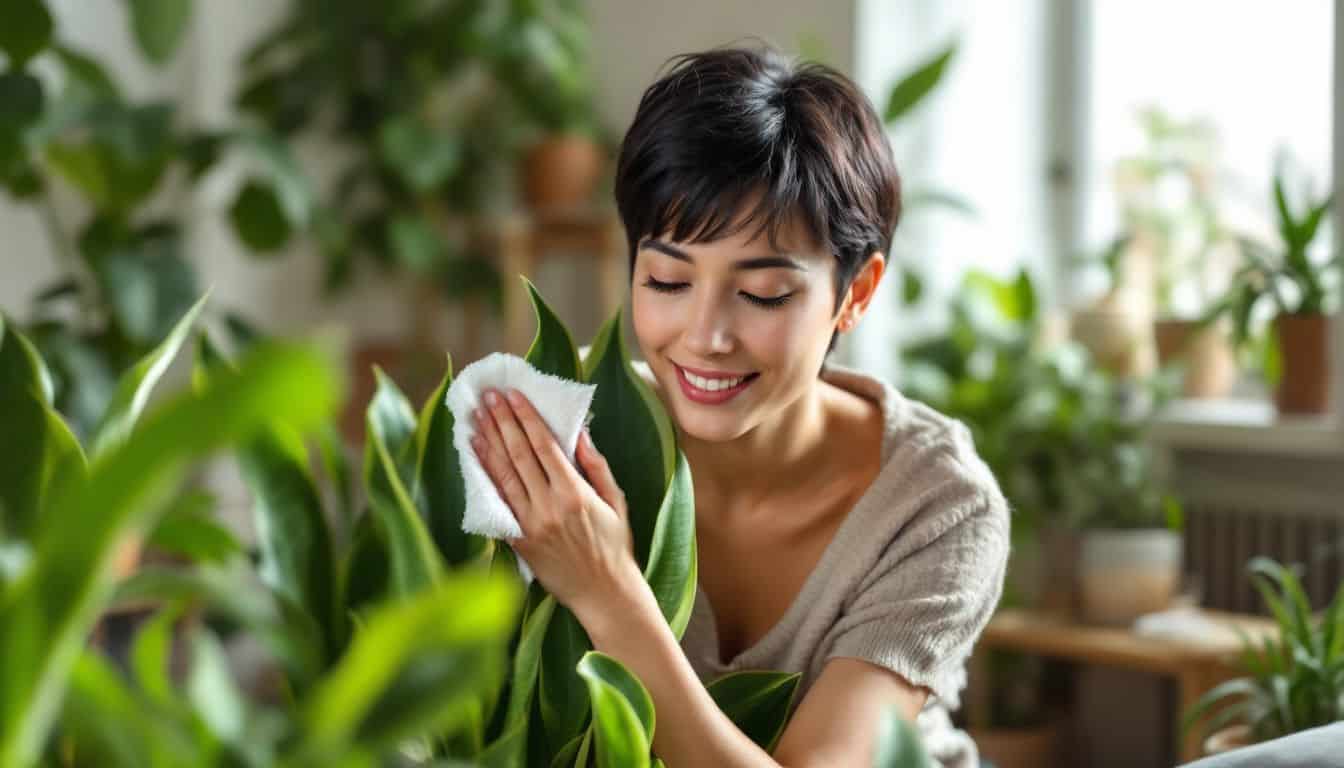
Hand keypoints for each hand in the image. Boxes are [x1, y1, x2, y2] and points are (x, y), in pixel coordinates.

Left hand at [470, 388, 641, 620]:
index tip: (513, 395)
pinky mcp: (519, 541)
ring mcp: (530, 524)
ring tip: (474, 419)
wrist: (604, 594)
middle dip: (501, 422)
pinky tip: (475, 458)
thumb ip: (596, 466)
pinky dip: (485, 478)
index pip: (543, 445)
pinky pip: (498, 504)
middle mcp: (548, 505)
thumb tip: (579, 433)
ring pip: (503, 476)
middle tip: (488, 397)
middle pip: (518, 454)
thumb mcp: (616, 501)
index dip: (525, 417)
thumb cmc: (615, 546)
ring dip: (487, 444)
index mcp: (575, 492)